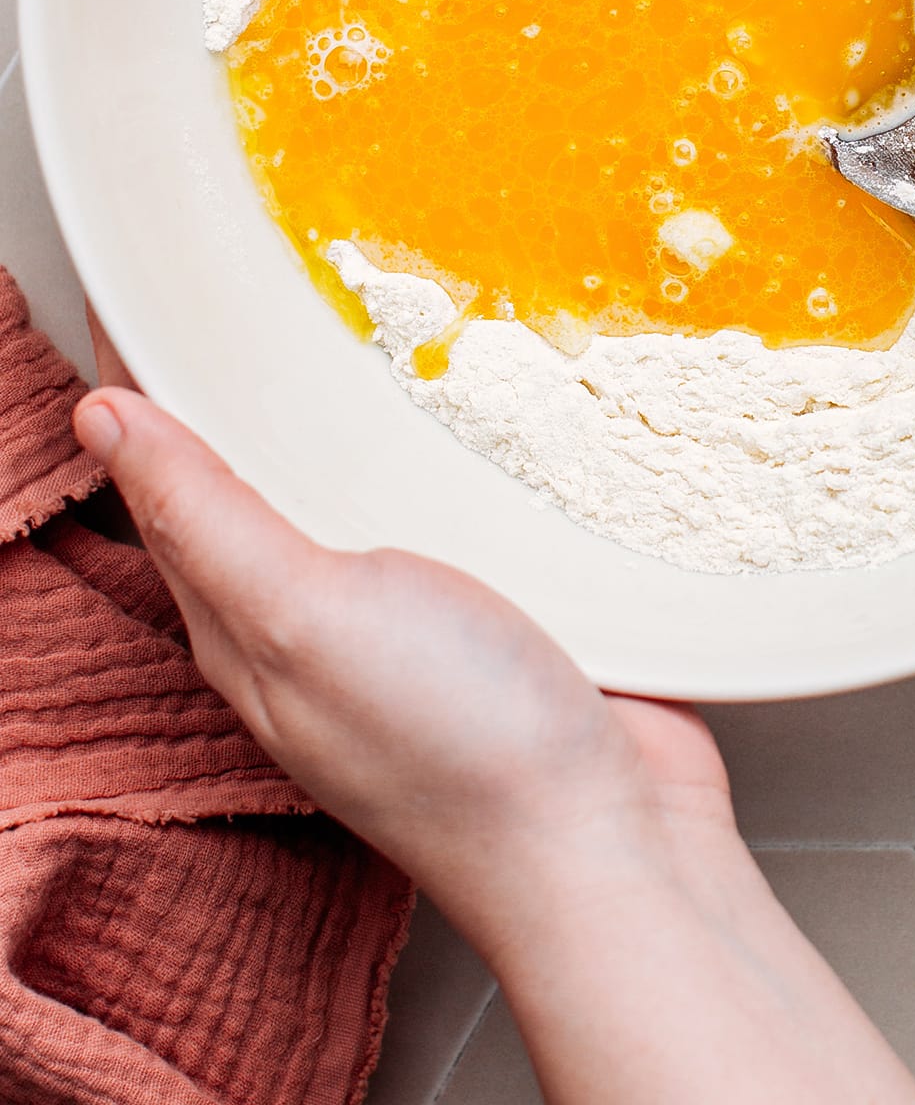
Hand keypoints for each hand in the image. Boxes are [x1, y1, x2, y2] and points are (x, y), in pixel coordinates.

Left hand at [73, 319, 914, 1104]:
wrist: (614, 841)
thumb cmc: (455, 749)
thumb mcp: (305, 618)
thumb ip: (209, 520)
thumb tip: (104, 419)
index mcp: (244, 620)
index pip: (163, 480)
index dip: (144, 382)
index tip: (143, 283)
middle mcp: (320, 613)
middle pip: (260, 471)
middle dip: (243, 376)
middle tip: (245, 269)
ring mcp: (415, 609)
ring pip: (362, 481)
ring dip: (352, 400)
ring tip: (352, 301)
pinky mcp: (504, 599)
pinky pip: (455, 501)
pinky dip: (448, 441)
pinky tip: (471, 395)